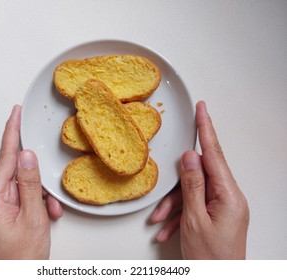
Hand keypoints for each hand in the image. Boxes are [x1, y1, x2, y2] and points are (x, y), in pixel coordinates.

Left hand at [0, 105, 61, 258]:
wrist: (20, 279)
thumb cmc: (23, 257)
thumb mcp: (33, 217)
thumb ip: (30, 184)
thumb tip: (28, 156)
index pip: (5, 158)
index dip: (12, 133)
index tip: (16, 114)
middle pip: (18, 175)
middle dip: (38, 182)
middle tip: (47, 197)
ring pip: (25, 187)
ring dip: (41, 197)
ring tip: (49, 214)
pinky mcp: (6, 213)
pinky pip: (24, 198)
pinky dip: (39, 204)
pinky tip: (46, 215)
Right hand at [151, 101, 248, 258]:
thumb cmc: (211, 258)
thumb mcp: (195, 220)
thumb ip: (192, 185)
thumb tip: (190, 156)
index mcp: (229, 195)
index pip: (214, 153)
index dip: (206, 128)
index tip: (202, 109)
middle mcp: (229, 198)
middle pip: (198, 177)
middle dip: (177, 189)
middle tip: (165, 204)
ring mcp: (223, 206)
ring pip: (192, 193)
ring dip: (174, 207)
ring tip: (161, 224)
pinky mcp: (216, 214)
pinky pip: (194, 205)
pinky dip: (179, 215)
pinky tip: (168, 230)